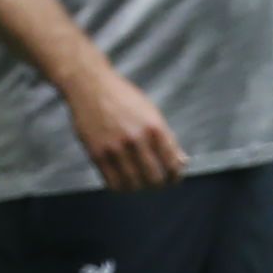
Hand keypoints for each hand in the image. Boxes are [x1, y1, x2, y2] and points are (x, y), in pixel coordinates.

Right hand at [65, 66, 188, 191]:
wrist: (90, 85)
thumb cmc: (122, 97)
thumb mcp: (151, 112)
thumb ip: (167, 139)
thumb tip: (182, 162)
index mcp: (153, 127)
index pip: (171, 163)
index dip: (175, 176)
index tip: (173, 179)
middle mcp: (135, 138)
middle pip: (154, 178)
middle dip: (159, 184)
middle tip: (157, 182)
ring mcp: (115, 148)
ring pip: (134, 184)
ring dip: (140, 187)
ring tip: (140, 181)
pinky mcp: (97, 154)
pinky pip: (113, 183)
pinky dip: (122, 187)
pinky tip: (123, 180)